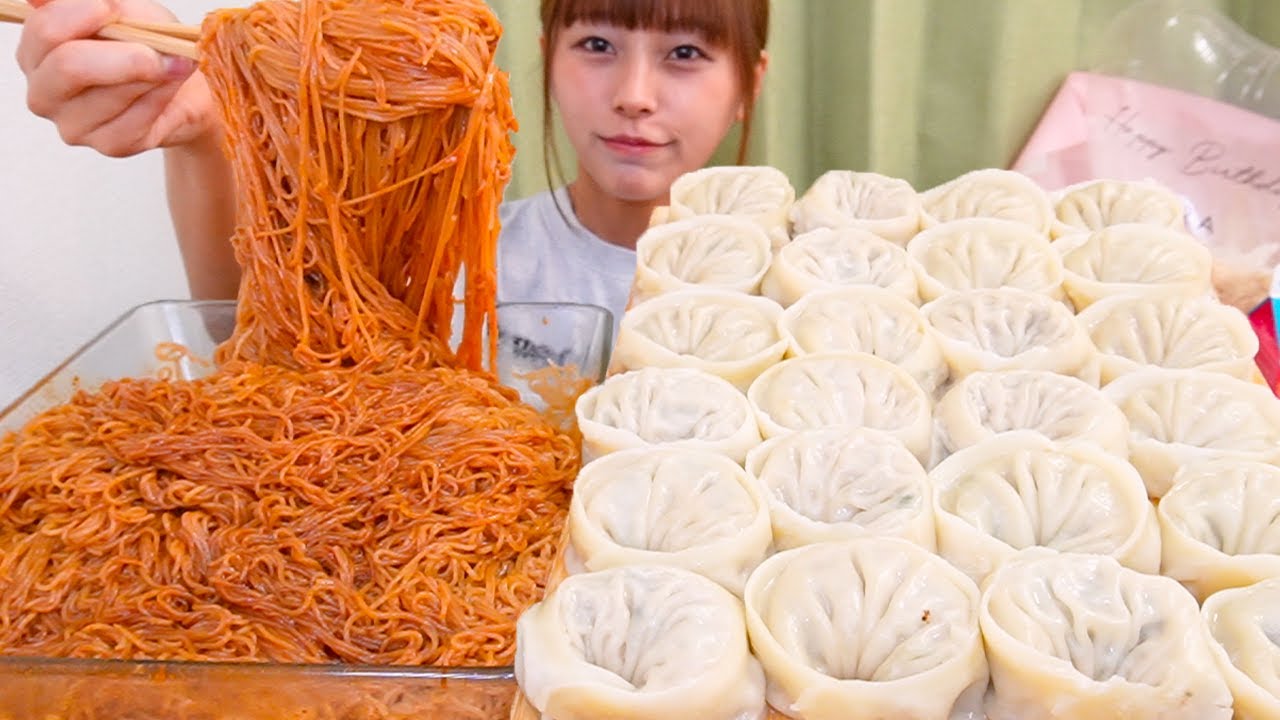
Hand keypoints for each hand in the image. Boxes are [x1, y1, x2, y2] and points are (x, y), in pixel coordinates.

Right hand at [16, 0, 218, 156]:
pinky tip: (171, 86)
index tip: (113, 9)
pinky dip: (161, 96)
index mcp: (38, 50)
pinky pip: (134, 120)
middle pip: (68, 66)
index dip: (80, 15)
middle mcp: (45, 90)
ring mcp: (72, 124)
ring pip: (109, 94)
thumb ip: (96, 4)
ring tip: (175, 63)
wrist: (187, 86)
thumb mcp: (126, 12)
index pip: (44, 31)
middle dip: (122, 54)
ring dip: (152, 74)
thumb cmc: (149, 45)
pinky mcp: (108, 145)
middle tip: (159, 49)